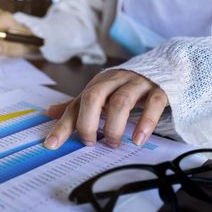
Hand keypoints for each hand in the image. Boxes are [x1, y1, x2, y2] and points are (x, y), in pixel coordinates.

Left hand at [44, 70, 168, 148]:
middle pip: (94, 97)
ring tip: (113, 143)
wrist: (163, 66)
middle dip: (88, 122)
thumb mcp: (99, 93)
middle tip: (90, 142)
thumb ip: (77, 105)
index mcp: (97, 85)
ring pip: (121, 101)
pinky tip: (138, 139)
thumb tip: (48, 112)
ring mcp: (137, 84)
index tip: (51, 144)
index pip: (75, 105)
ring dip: (114, 126)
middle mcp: (114, 81)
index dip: (63, 126)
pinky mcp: (159, 89)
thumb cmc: (124, 86)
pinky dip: (145, 123)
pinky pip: (153, 103)